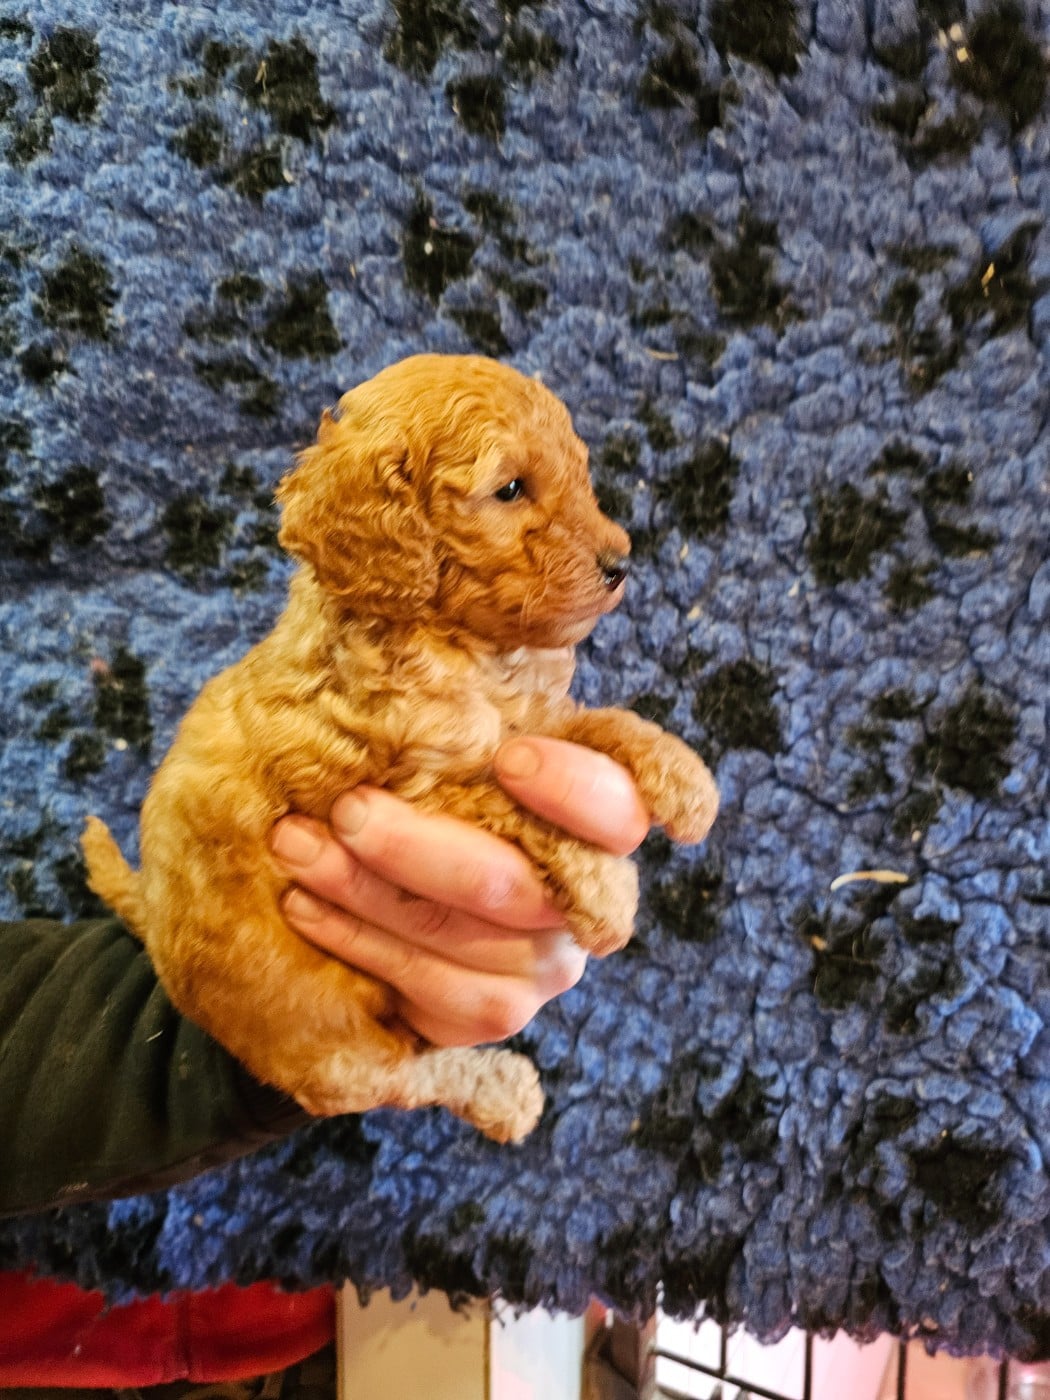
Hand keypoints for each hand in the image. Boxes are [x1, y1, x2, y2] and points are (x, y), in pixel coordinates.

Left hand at [269, 738, 649, 1047]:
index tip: (509, 758)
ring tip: (294, 846)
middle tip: (346, 810)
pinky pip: (430, 991)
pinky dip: (356, 943)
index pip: (623, 800)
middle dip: (421, 848)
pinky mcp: (498, 1011)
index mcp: (594, 810)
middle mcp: (590, 892)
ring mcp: (547, 961)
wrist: (375, 865)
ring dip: (364, 893)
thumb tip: (437, 624)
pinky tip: (304, 905)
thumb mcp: (449, 729)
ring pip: (461, 940)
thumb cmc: (422, 775)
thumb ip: (463, 702)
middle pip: (521, 884)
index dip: (576, 788)